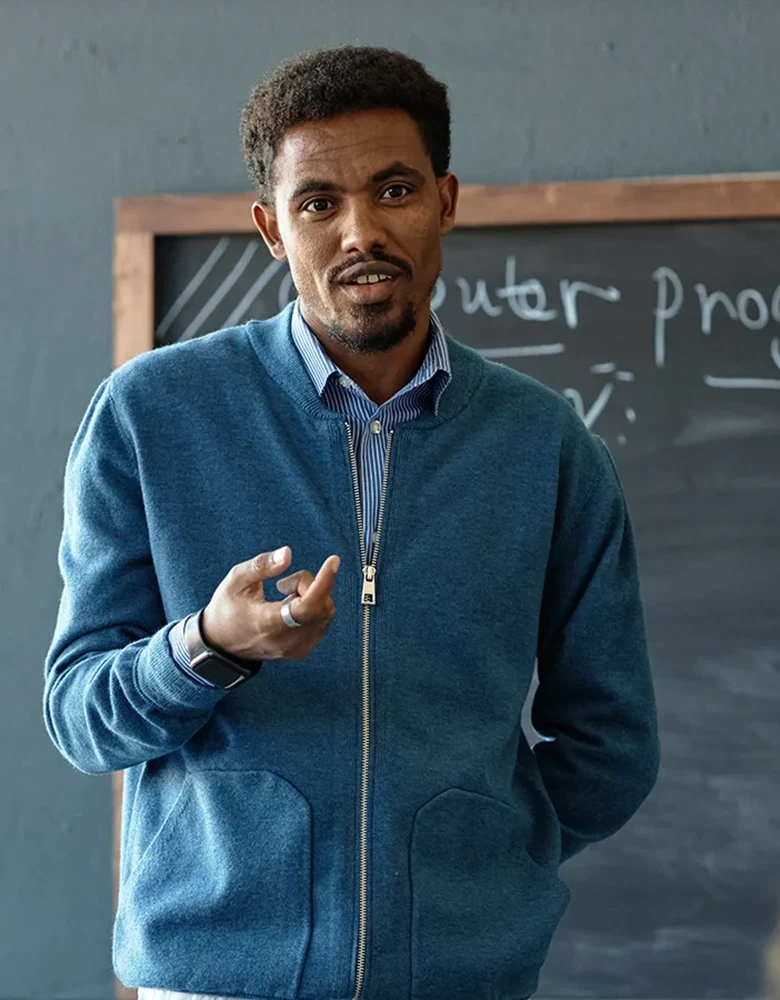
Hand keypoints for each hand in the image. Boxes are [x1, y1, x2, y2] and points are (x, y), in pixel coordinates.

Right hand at [200, 546, 339, 662]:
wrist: (222, 644)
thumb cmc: (227, 609)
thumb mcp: (236, 581)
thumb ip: (262, 565)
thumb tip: (287, 553)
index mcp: (268, 623)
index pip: (307, 606)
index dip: (323, 582)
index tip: (333, 561)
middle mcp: (286, 640)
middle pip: (320, 604)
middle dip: (309, 584)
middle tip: (282, 584)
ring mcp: (296, 648)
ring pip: (325, 612)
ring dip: (311, 596)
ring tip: (284, 598)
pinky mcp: (302, 650)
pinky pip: (322, 622)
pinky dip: (314, 608)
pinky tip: (292, 608)